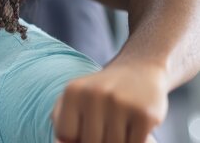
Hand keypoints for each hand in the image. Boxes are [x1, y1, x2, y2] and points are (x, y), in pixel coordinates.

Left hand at [51, 63, 167, 142]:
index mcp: (73, 92)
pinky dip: (134, 142)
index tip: (87, 125)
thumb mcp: (74, 99)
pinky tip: (134, 127)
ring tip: (119, 125)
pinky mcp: (144, 115)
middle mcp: (94, 95)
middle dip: (98, 140)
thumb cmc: (100, 92)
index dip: (76, 138)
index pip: (65, 135)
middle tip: (106, 124)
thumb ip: (61, 122)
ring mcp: (120, 104)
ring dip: (118, 142)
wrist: (139, 68)